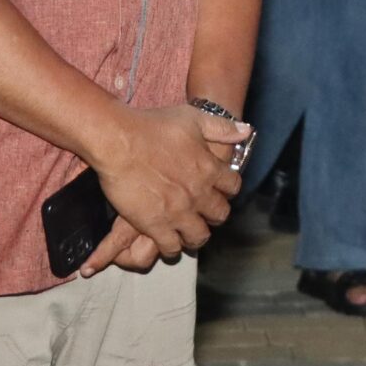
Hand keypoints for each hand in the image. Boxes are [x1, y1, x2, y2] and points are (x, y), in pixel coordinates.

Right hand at [83, 105, 249, 274]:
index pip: (233, 187)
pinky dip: (172, 246)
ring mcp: (178, 212)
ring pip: (199, 237)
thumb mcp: (193, 117)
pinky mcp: (155, 225)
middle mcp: (199, 194)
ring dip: (195, 234)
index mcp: (210, 169)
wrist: (119, 141)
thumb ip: (221, 127)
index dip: (227, 188)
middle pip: (220, 215)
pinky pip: (172, 247)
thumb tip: (246, 132)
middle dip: (214, 213)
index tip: (218, 188)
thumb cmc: (153, 126)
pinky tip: (166, 238)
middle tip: (203, 210)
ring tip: (187, 229)